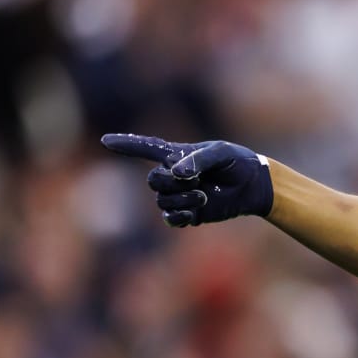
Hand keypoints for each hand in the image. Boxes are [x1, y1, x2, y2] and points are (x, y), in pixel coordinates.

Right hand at [101, 134, 274, 226]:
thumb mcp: (221, 153)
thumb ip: (198, 159)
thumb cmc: (237, 162)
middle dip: (171, 183)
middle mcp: (173, 175)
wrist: (253, 185)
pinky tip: (193, 214)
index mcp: (177, 155)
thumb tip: (178, 173)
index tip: (105, 140)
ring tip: (203, 196)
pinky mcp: (189, 213)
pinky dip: (179, 216)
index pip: (146, 148)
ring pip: (162, 201)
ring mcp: (179, 195)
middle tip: (196, 180)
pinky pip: (170, 218)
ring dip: (182, 199)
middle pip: (153, 181)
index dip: (126, 145)